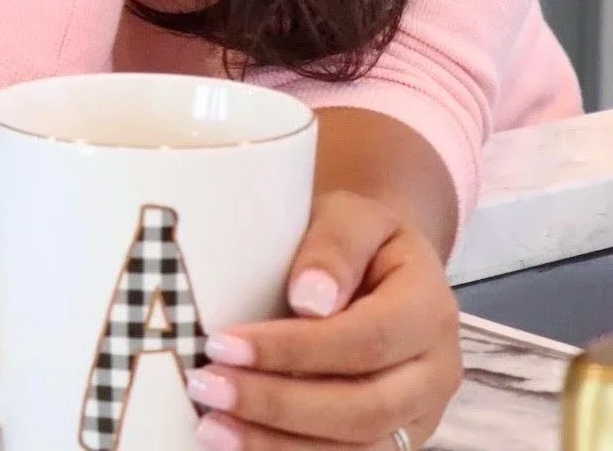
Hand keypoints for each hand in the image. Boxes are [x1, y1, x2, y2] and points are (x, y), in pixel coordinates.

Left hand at [187, 191, 461, 448]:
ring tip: (213, 425)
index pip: (365, 340)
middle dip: (279, 405)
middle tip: (208, 386)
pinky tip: (241, 442)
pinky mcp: (393, 442)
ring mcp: (419, 417)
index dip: (294, 350)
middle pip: (363, 409)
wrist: (381, 265)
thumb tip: (309, 300)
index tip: (224, 343)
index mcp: (430, 308)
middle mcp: (436, 372)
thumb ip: (334, 247)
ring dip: (277, 444)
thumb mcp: (352, 216)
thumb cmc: (359, 238)